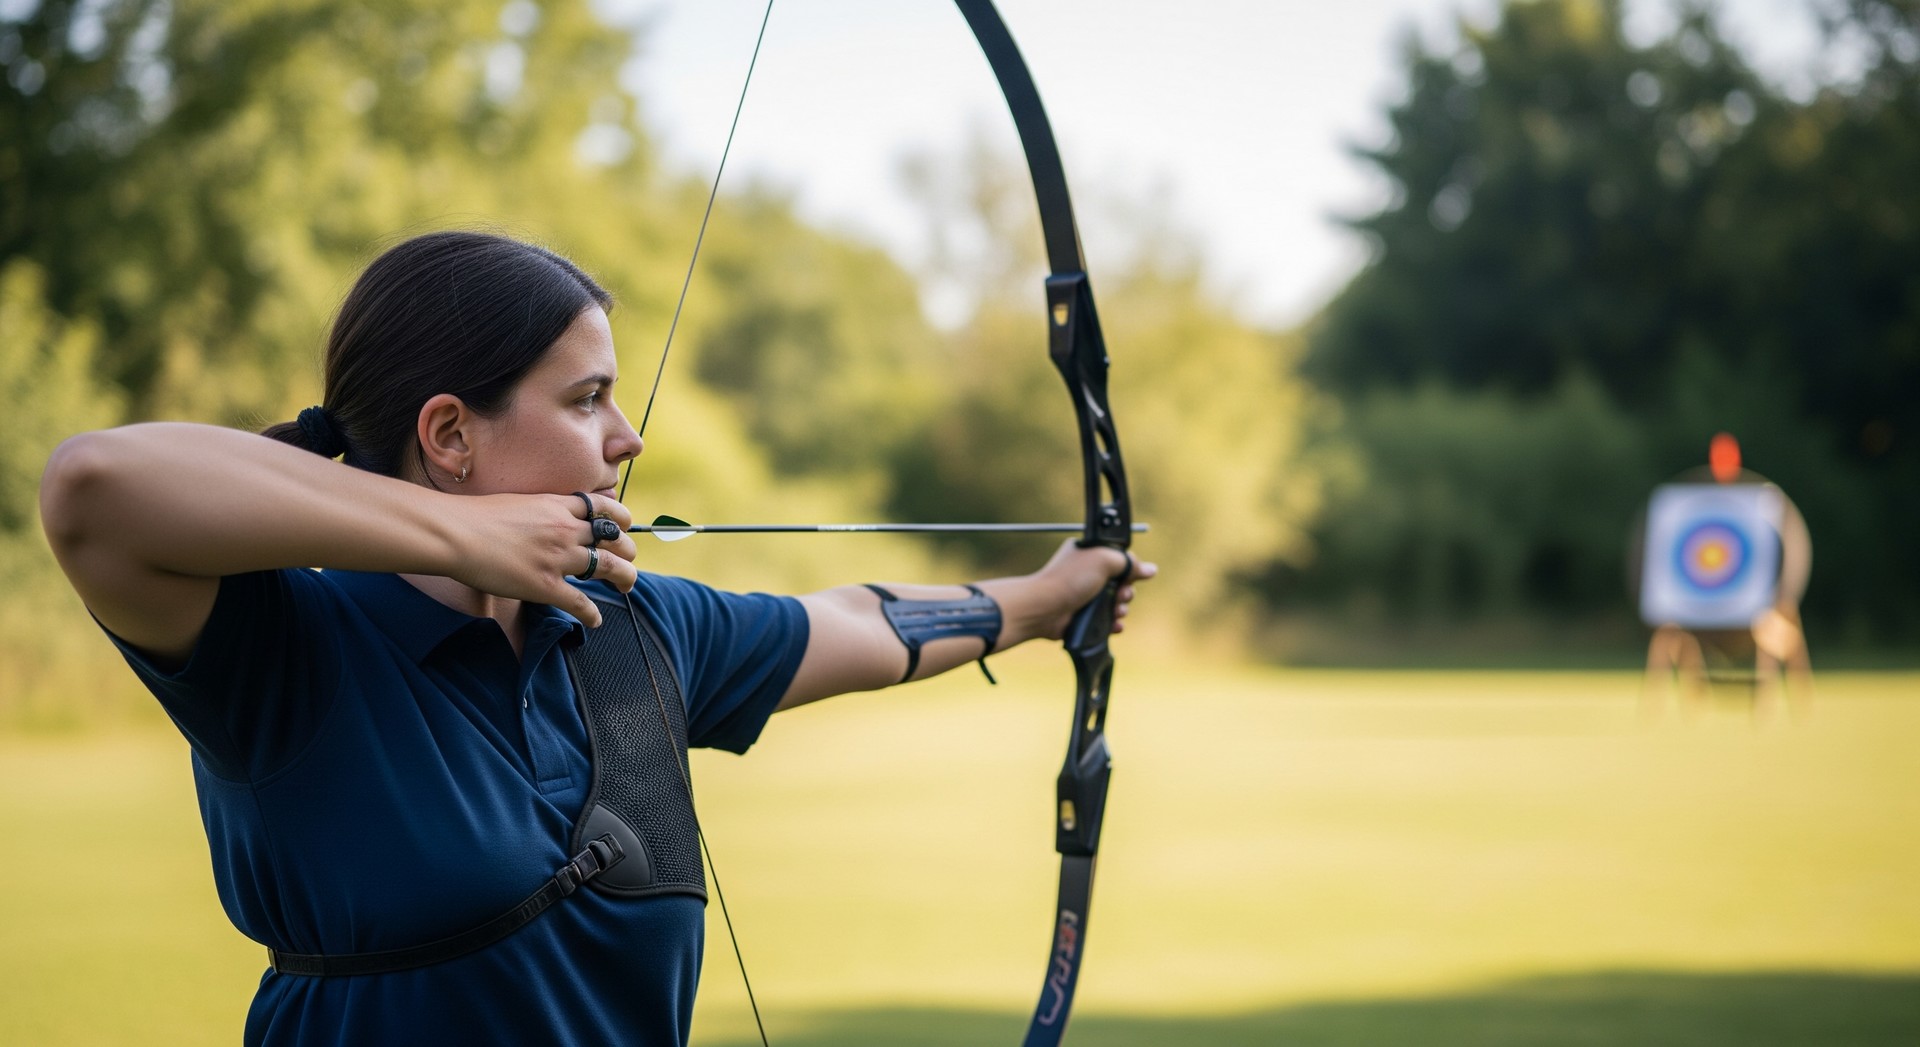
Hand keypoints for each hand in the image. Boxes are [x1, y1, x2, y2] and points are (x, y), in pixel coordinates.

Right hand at [446, 491, 638, 626]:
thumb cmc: (476, 516)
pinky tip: (595, 620)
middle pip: (615, 539)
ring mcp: (558, 558)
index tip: (625, 527)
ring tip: (626, 586)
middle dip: (627, 551)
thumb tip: (544, 520)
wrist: (456, 533)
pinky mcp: (546, 586)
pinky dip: (592, 614)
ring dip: (624, 578)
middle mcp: (566, 530)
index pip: (605, 507)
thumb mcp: (518, 502)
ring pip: (609, 567)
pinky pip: (580, 603)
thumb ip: (540, 512)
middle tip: (627, 560)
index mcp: (558, 506)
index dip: (622, 518)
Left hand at [1025, 539, 1157, 642]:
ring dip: (1121, 609)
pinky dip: (1114, 624)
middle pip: (1121, 583)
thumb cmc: (1070, 579)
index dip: (1129, 569)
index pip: (1120, 560)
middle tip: (1120, 596)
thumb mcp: (1103, 559)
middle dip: (1126, 592)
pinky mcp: (1084, 616)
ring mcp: (1085, 596)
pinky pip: (1107, 621)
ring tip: (1115, 612)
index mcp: (1090, 554)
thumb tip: (1151, 569)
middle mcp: (1088, 574)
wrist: (1045, 608)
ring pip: (1116, 604)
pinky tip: (1114, 625)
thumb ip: (1129, 563)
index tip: (1128, 576)